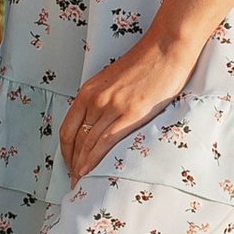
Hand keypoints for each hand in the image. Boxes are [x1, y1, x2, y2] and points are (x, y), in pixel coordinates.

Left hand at [57, 21, 204, 185]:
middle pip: (74, 140)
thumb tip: (103, 122)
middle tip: (73, 184)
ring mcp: (112, 106)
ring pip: (87, 144)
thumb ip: (105, 100)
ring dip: (81, 167)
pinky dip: (94, 160)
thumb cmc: (146, 62)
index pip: (68, 128)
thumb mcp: (115, 81)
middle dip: (71, 164)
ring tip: (80, 186)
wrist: (167, 47)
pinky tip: (90, 173)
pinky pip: (106, 142)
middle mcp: (95, 99)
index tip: (69, 165)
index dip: (66, 151)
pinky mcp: (131, 112)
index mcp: (89, 91)